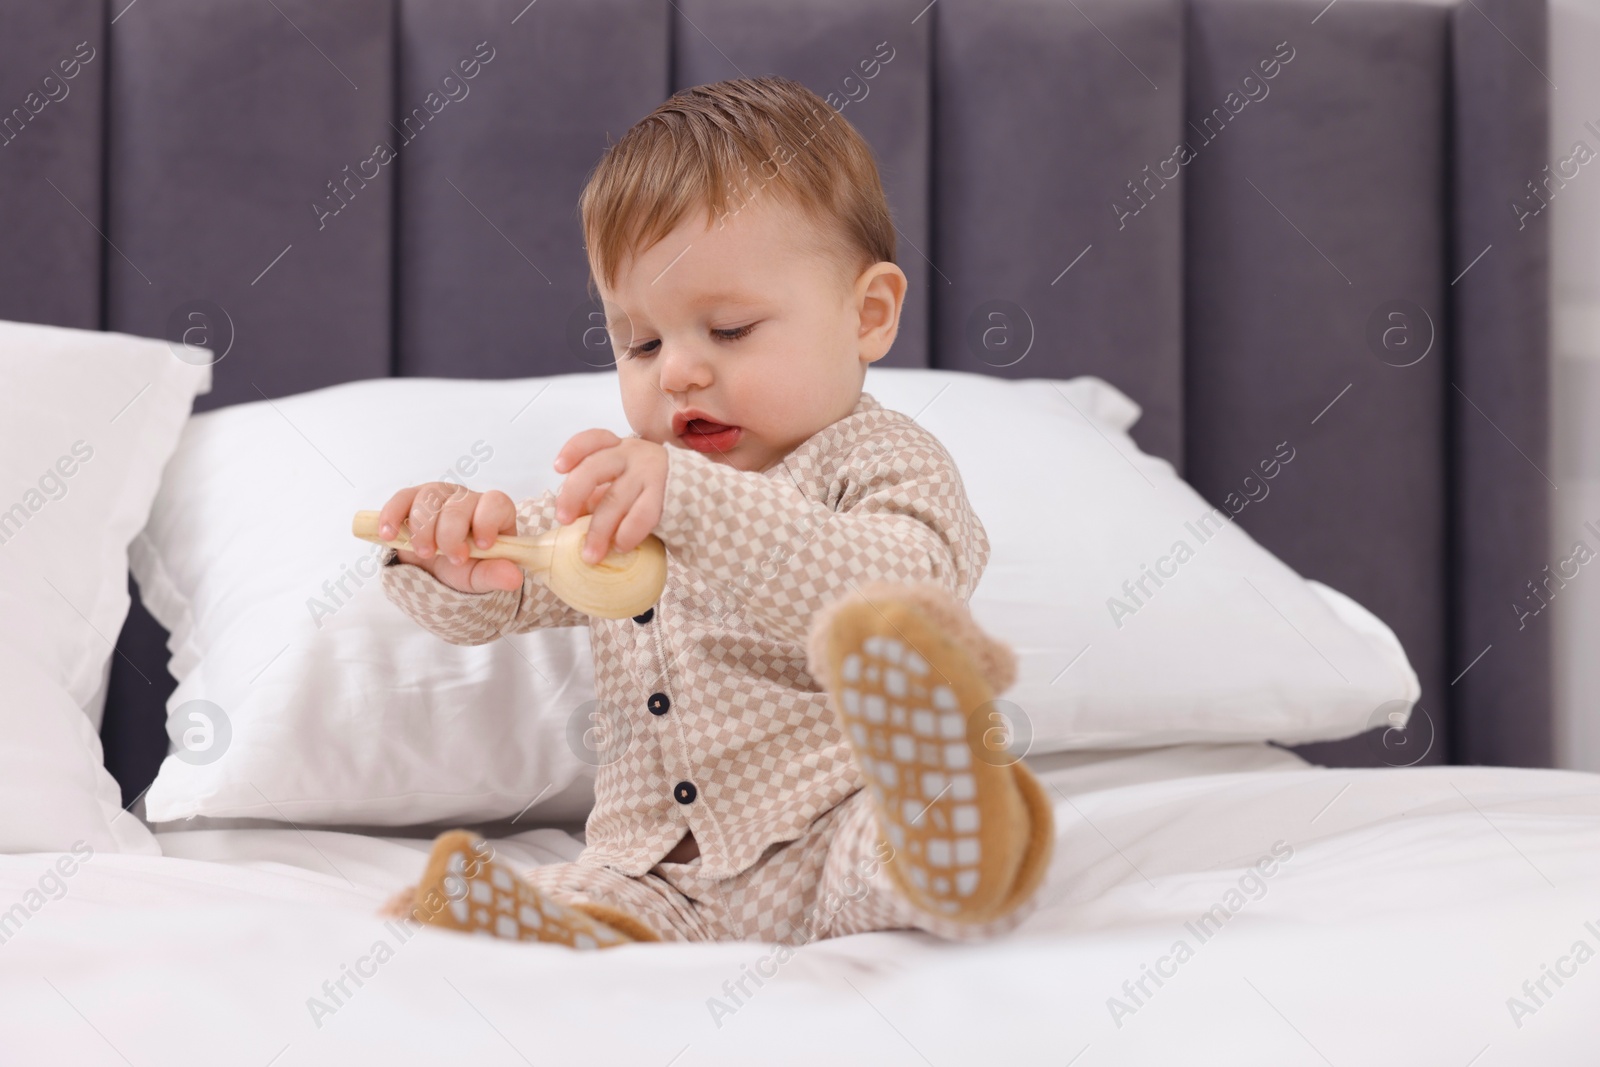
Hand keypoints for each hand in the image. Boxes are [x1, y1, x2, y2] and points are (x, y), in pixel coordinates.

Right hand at [376, 482, 522, 592]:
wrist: (437, 569)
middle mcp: (466, 499)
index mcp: (492, 513)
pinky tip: (388, 535)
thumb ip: (495, 575)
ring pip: (429, 497)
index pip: (495, 502)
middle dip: (451, 534)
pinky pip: (401, 499)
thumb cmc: (465, 567)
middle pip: (458, 503)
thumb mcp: (480, 577)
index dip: (487, 521)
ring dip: (423, 528)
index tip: (481, 546)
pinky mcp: (411, 499)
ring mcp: (438, 496)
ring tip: (424, 553)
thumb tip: (513, 578)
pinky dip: (392, 516)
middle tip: (451, 559)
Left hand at [553, 430, 667, 563]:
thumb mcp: (623, 481)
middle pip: (594, 469)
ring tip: (591, 555)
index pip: (592, 439)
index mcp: (618, 448)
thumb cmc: (650, 488)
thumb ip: (598, 493)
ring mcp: (650, 472)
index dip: (573, 451)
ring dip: (599, 530)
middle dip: (573, 495)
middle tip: (563, 520)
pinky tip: (620, 546)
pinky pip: (641, 515)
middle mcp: (632, 454)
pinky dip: (627, 533)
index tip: (558, 468)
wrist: (699, 492)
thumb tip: (571, 515)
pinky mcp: (665, 494)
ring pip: (615, 499)